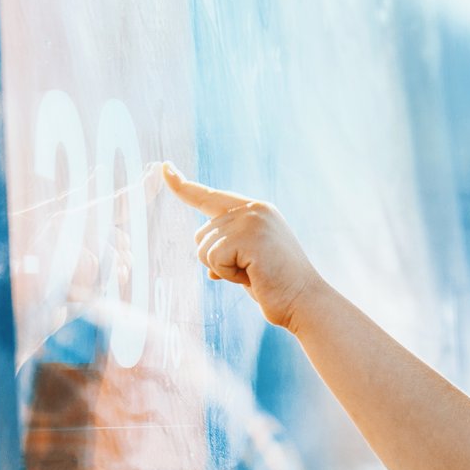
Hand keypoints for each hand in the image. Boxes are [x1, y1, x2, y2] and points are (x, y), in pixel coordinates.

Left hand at [162, 165, 325, 331]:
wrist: (305, 301)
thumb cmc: (278, 287)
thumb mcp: (248, 262)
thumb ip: (229, 253)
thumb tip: (210, 269)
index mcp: (256, 210)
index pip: (210, 196)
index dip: (183, 185)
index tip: (164, 168)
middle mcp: (254, 209)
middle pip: (201, 234)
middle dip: (216, 260)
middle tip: (252, 271)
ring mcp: (252, 221)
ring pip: (204, 248)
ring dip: (223, 269)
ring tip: (255, 274)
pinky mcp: (249, 237)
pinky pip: (213, 260)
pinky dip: (228, 275)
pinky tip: (253, 276)